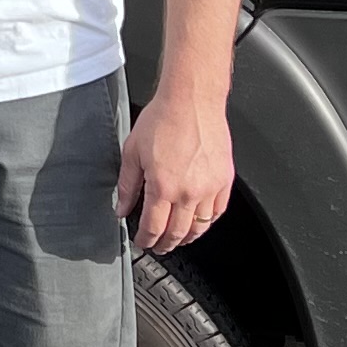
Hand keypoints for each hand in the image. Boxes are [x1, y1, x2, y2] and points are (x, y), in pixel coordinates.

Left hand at [115, 92, 233, 255]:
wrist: (192, 100)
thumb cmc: (163, 119)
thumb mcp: (132, 152)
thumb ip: (127, 185)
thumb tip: (121, 208)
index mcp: (162, 187)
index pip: (153, 227)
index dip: (145, 240)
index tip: (142, 242)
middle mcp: (188, 192)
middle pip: (177, 233)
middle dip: (165, 245)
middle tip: (158, 247)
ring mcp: (209, 187)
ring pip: (199, 227)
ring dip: (187, 238)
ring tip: (178, 240)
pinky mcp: (225, 180)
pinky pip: (218, 212)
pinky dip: (208, 222)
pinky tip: (199, 222)